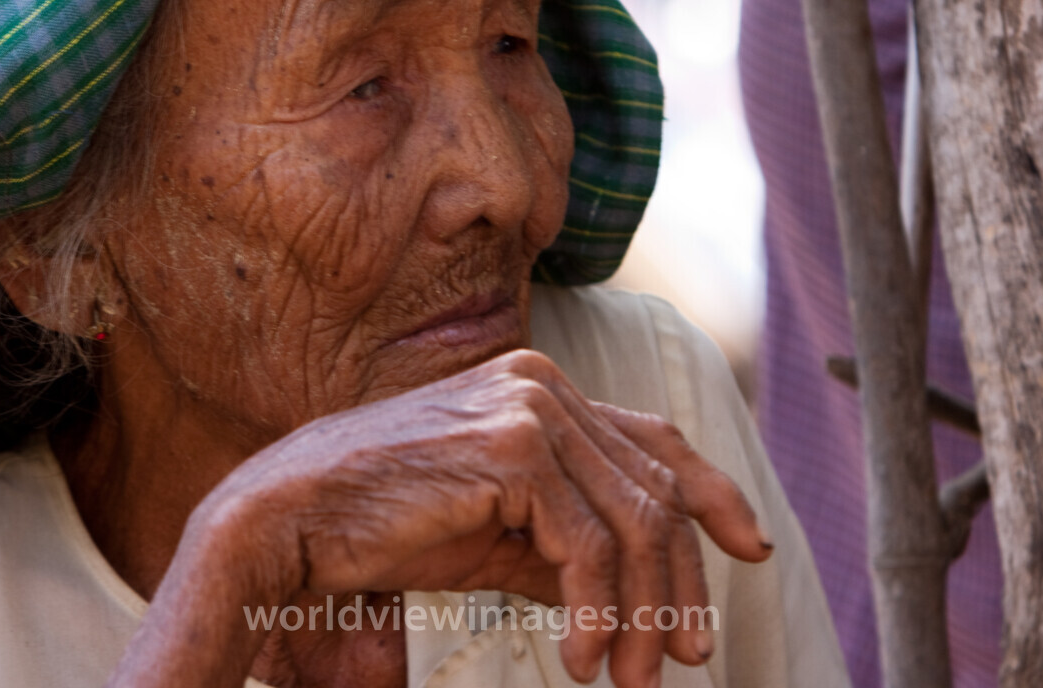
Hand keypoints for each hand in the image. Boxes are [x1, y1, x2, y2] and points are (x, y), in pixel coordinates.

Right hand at [199, 348, 771, 687]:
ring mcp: (529, 406)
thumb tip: (642, 586)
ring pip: (635, 519)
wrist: (289, 521)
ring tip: (624, 678)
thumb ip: (567, 542)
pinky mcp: (513, 445)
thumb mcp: (496, 535)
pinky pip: (591, 543)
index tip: (752, 548)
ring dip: (643, 612)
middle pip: (655, 488)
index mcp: (539, 391)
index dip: (713, 494)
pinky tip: (581, 656)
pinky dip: (598, 611)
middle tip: (683, 660)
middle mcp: (542, 384)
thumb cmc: (383, 529)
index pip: (654, 440)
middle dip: (679, 583)